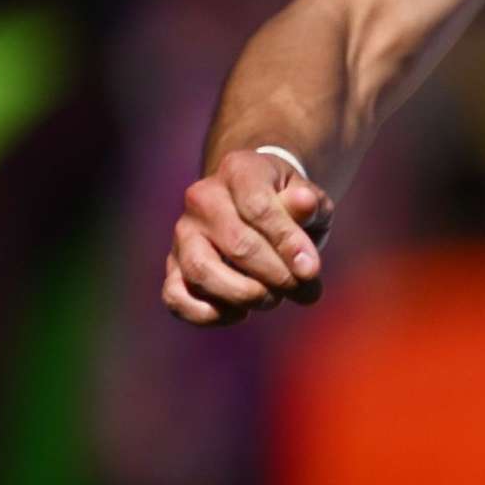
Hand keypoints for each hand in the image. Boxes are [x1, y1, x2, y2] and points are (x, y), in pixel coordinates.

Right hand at [161, 146, 329, 323]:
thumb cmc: (290, 207)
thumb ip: (309, 205)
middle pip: (237, 245)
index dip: (288, 243)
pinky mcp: (173, 265)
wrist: (258, 208)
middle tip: (303, 289)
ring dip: (243, 295)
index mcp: (239, 170)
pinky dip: (206, 314)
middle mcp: (202, 198)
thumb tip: (304, 204)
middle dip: (277, 276)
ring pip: (200, 271)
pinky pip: (174, 296)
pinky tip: (239, 313)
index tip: (312, 271)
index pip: (258, 207)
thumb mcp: (310, 200)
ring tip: (272, 299)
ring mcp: (183, 233)